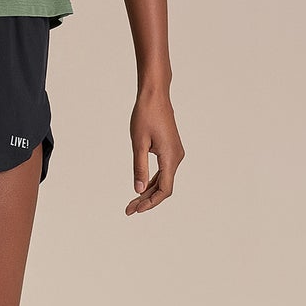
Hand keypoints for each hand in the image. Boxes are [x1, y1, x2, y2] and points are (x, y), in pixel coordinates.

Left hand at [126, 89, 183, 213]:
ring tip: (132, 202)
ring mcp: (175, 153)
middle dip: (147, 200)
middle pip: (164, 187)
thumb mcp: (138, 143)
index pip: (164, 190)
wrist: (155, 95)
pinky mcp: (171, 149)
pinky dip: (153, 180)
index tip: (136, 210)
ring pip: (164, 180)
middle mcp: (176, 157)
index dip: (150, 202)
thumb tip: (137, 190)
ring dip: (149, 191)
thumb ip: (139, 167)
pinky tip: (141, 186)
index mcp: (170, 157)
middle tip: (129, 209)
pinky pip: (164, 170)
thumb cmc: (145, 115)